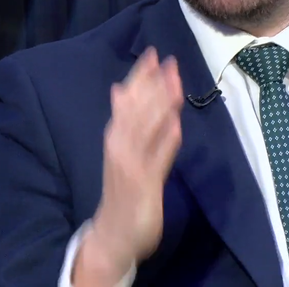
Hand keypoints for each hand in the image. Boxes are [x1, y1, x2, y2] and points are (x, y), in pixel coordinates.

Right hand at [75, 47, 183, 282]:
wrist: (112, 235)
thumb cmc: (122, 189)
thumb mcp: (120, 150)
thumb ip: (125, 121)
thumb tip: (122, 89)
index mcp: (116, 137)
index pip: (128, 100)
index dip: (140, 77)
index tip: (153, 54)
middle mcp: (120, 147)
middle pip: (136, 110)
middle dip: (151, 85)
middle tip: (167, 60)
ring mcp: (131, 166)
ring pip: (145, 130)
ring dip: (159, 105)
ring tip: (174, 82)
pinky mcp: (144, 185)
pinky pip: (156, 160)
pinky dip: (165, 142)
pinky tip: (176, 124)